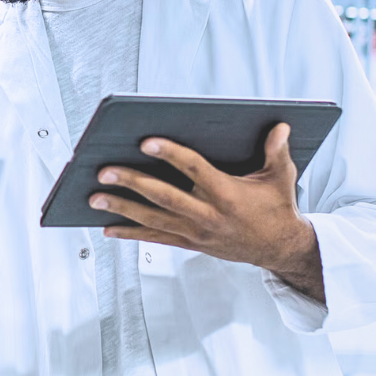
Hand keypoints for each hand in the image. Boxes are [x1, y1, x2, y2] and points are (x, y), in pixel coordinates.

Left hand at [91, 124, 324, 302]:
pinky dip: (130, 233)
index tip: (146, 142)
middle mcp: (208, 215)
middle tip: (105, 171)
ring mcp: (196, 232)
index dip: (170, 154)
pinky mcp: (190, 243)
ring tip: (94, 198)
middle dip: (131, 183)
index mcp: (227, 195)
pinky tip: (108, 227)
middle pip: (163, 197)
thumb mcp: (281, 178)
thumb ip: (276, 151)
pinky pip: (155, 239)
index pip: (194, 169)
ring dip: (121, 208)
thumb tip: (279, 126)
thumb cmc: (277, 209)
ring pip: (152, 220)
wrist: (279, 249)